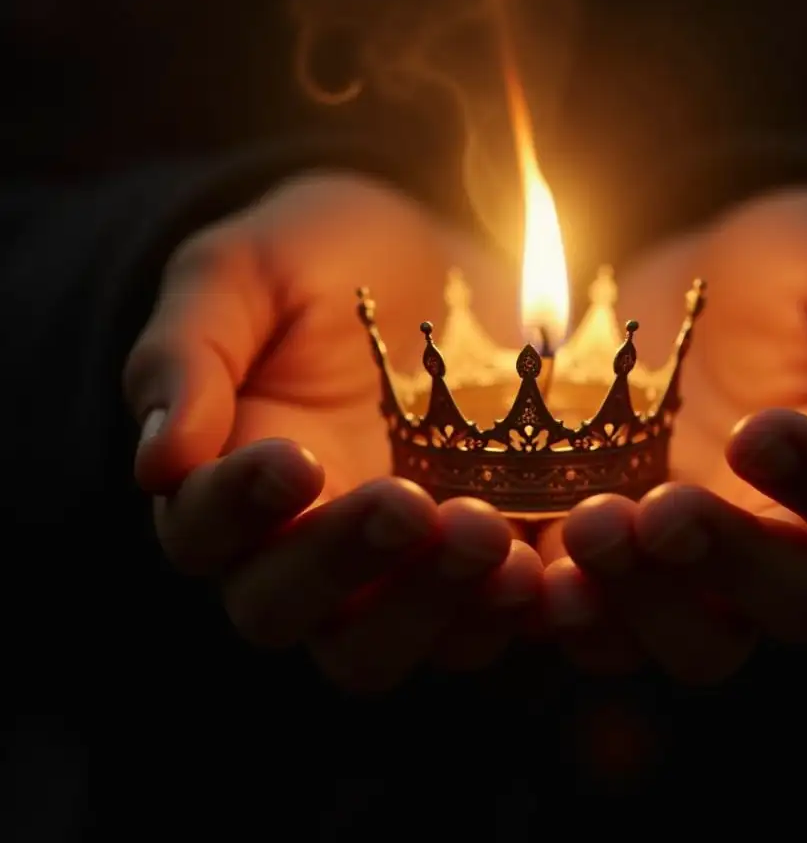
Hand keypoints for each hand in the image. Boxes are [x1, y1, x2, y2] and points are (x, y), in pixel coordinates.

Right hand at [124, 173, 540, 690]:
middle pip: (287, 610)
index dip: (237, 508)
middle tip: (406, 503)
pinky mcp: (474, 561)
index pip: (202, 529)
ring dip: (433, 606)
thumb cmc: (315, 262)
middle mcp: (298, 544)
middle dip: (344, 566)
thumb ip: (187, 353)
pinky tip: (550, 563)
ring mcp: (388, 565)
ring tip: (490, 538)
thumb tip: (159, 461)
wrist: (426, 260)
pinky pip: (484, 620)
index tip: (293, 459)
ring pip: (380, 644)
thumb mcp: (241, 272)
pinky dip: (514, 609)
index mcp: (227, 479)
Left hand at [541, 188, 806, 679]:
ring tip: (587, 533)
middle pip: (788, 603)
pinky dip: (568, 609)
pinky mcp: (622, 564)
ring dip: (640, 603)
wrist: (696, 283)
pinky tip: (529, 565)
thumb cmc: (796, 272)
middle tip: (661, 509)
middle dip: (722, 561)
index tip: (758, 430)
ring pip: (695, 640)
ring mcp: (703, 567)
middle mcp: (795, 547)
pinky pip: (604, 621)